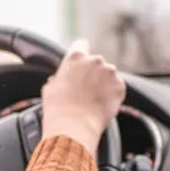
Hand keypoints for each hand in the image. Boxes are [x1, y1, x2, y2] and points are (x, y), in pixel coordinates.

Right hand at [41, 38, 125, 155]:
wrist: (74, 126)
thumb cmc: (58, 109)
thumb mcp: (50, 88)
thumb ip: (57, 79)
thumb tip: (57, 80)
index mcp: (75, 57)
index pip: (81, 44)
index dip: (81, 52)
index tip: (81, 61)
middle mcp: (95, 60)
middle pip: (96, 63)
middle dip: (93, 73)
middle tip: (85, 90)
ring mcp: (109, 72)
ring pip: (108, 75)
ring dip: (104, 83)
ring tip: (93, 100)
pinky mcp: (120, 86)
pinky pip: (117, 87)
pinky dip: (112, 94)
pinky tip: (101, 105)